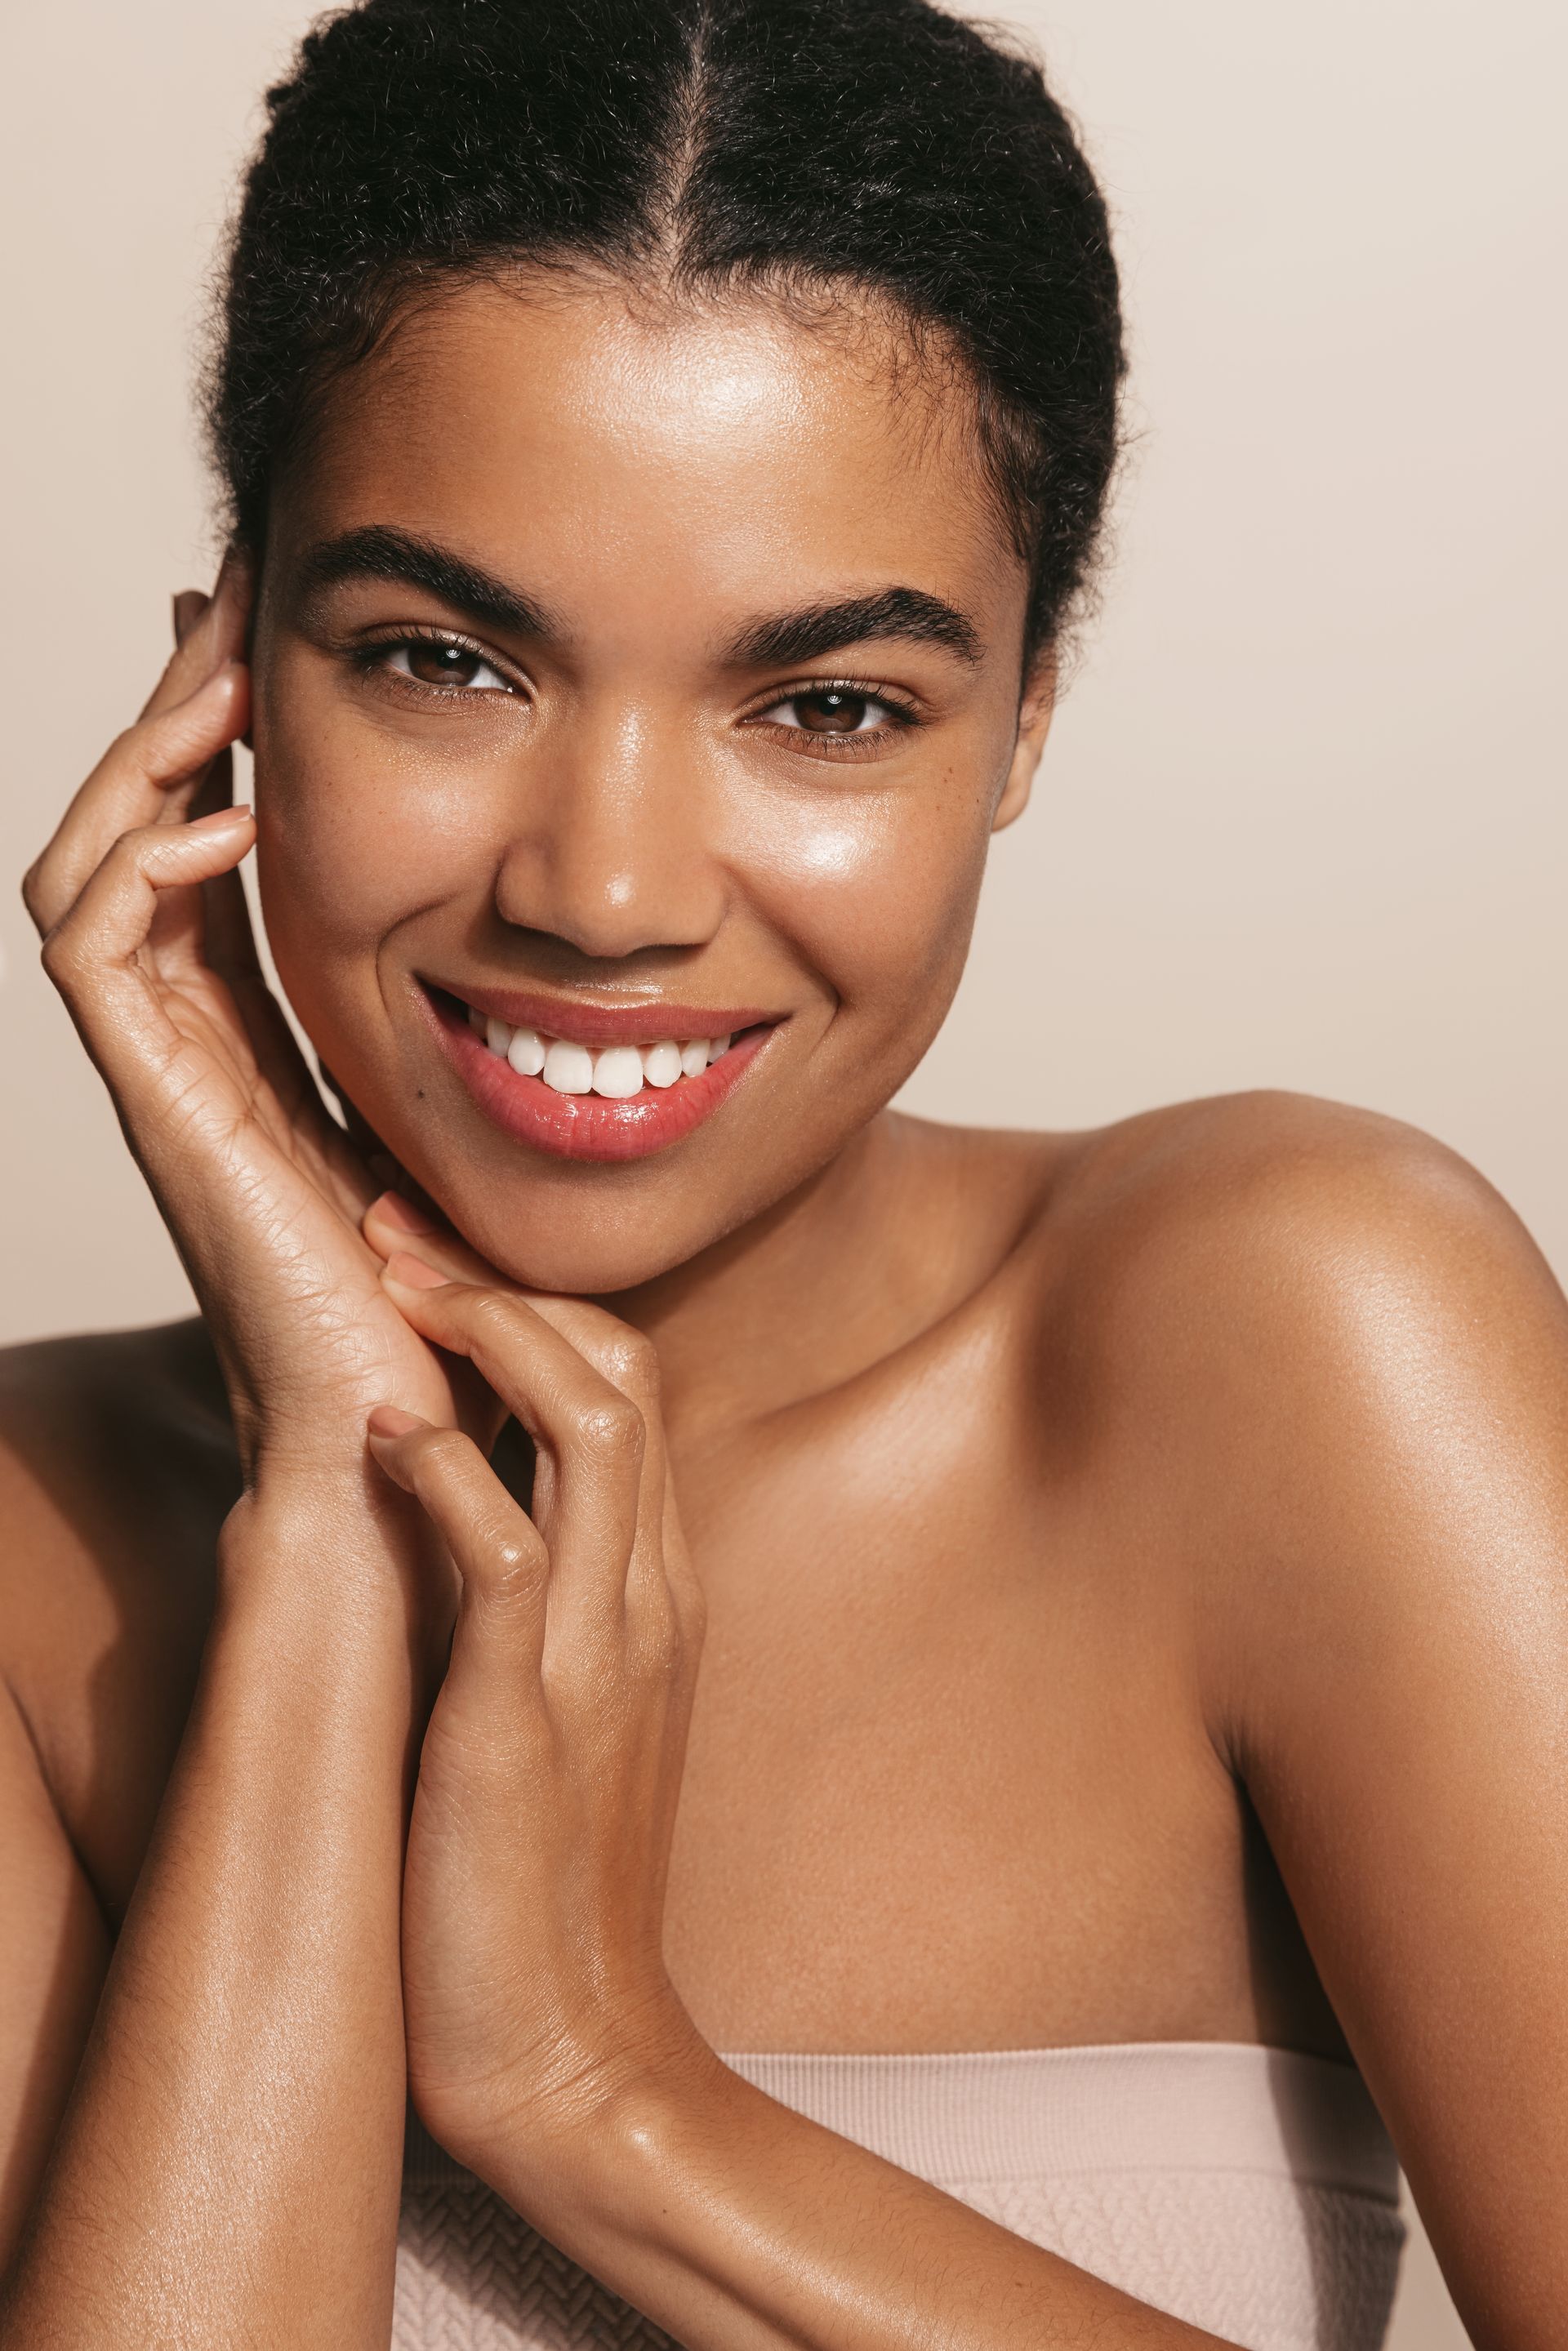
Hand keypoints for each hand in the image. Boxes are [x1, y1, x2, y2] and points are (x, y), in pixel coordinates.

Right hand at [23, 566, 495, 1489]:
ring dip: (141, 756)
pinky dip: (143, 860)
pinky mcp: (162, 1106)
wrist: (412, 1442)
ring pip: (88, 872)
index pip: (210, 860)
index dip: (224, 747)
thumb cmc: (461, 1309)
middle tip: (221, 602)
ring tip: (212, 671)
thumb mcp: (480, 1135)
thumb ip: (488, 1048)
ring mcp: (166, 1077)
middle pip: (135, 839)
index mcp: (261, 1047)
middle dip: (171, 713)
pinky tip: (229, 809)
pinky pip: (96, 948)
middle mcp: (195, 1050)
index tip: (274, 646)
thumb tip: (583, 966)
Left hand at [361, 1215, 710, 2181]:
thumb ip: (542, 1592)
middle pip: (623, 1370)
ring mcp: (603, 1650)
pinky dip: (449, 1481)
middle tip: (395, 1232)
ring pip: (594, 1428)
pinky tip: (384, 1438)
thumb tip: (458, 1495)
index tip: (430, 1256)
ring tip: (392, 1285)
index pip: (630, 1384)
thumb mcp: (562, 1698)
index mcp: (657, 1585)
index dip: (535, 1299)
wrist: (572, 2047)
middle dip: (507, 1282)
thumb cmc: (544, 1874)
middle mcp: (649, 1594)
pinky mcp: (530, 1716)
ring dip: (491, 1334)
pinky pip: (513, 1559)